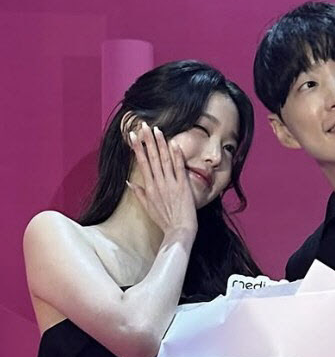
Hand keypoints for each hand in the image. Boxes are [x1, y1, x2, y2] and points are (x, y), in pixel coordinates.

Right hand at [128, 121, 197, 238]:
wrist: (179, 231)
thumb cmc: (165, 221)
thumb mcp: (148, 208)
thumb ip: (139, 194)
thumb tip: (130, 183)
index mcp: (149, 187)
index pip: (142, 163)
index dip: (137, 148)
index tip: (132, 135)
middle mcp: (158, 183)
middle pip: (151, 157)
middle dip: (146, 140)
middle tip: (143, 125)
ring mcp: (170, 184)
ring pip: (164, 160)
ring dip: (160, 143)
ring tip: (156, 130)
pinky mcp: (183, 186)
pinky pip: (179, 168)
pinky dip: (176, 156)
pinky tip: (174, 144)